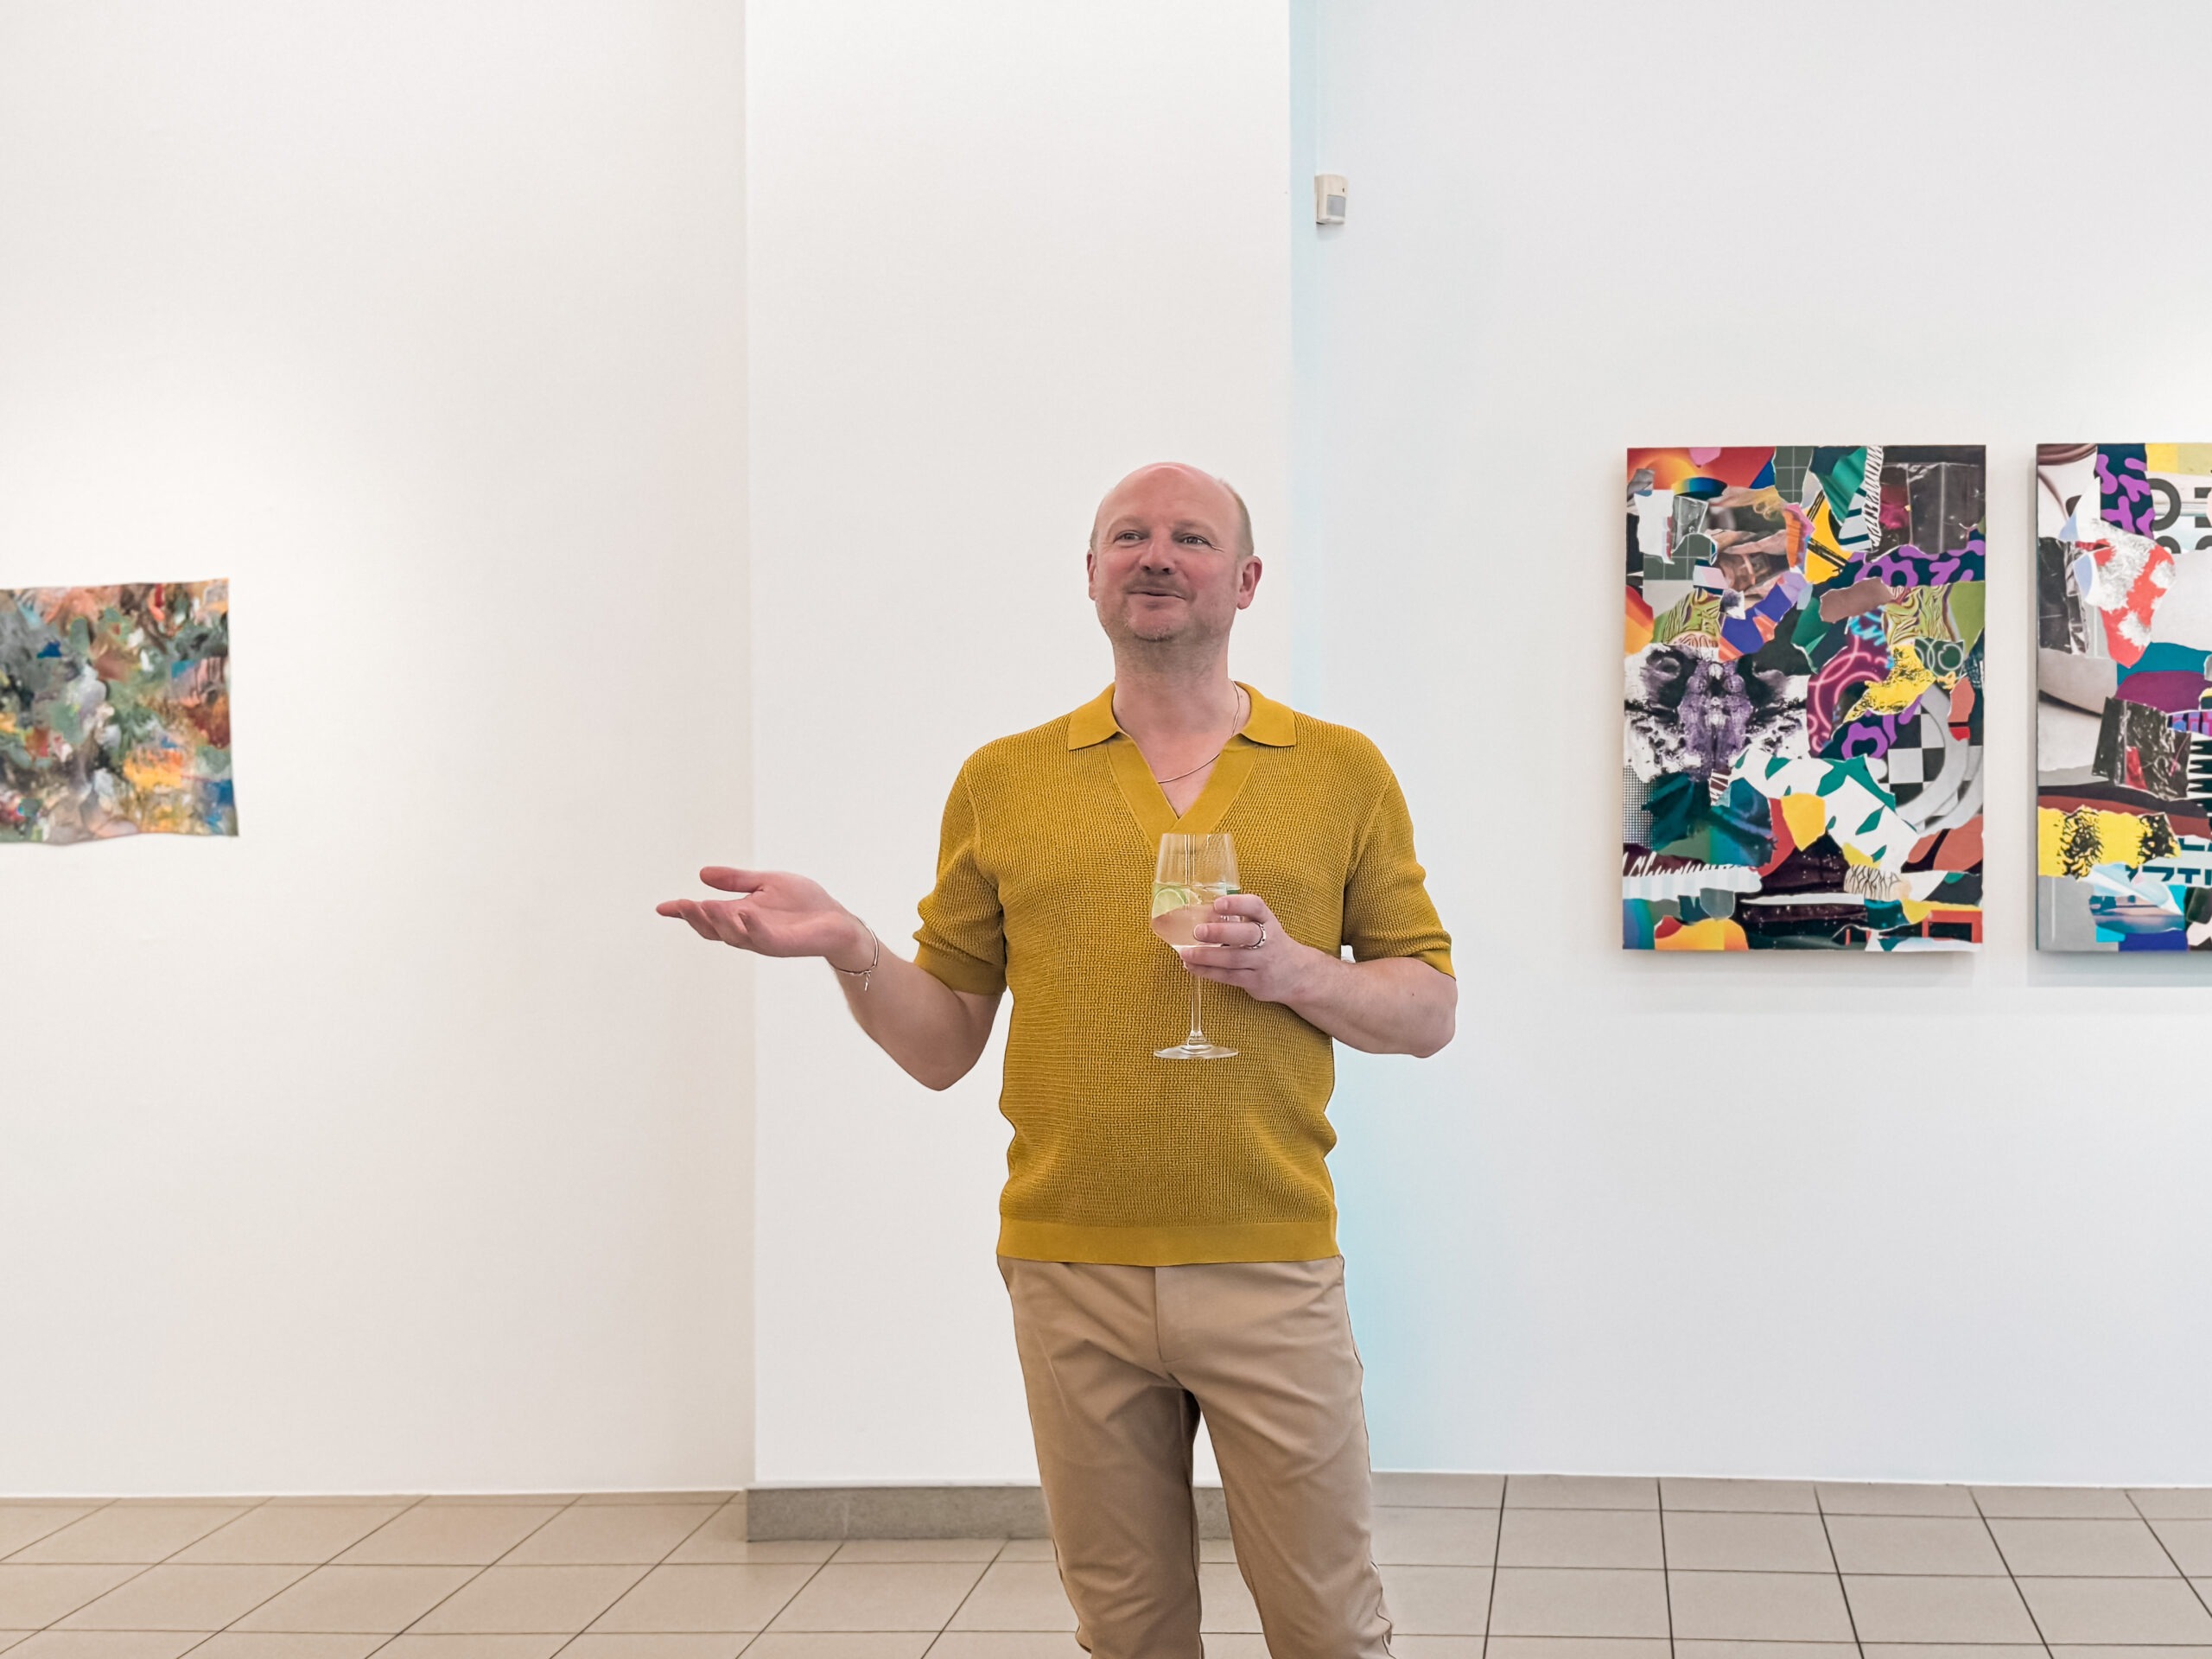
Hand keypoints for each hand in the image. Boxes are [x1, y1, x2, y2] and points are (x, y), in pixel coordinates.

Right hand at [655, 867, 872, 969]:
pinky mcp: (783, 944)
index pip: (706, 915)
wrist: (837, 920)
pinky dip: (752, 926)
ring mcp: (763, 940)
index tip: (662, 908)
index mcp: (739, 915)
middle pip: (713, 929)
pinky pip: (763, 937)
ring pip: (734, 935)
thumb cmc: (804, 903)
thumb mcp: (765, 883)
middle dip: (695, 918)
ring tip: (704, 906)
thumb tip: (702, 873)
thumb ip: (736, 880)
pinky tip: (744, 912)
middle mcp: (746, 931)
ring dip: (719, 922)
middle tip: (681, 905)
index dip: (683, 912)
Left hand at [1180, 892, 1318, 1004]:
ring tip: (1186, 952)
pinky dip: (1208, 972)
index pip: (1256, 907)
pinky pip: (1229, 977)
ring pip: (1234, 959)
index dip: (1237, 904)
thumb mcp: (1262, 927)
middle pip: (1246, 934)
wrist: (1298, 975)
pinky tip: (1192, 966)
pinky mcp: (1256, 981)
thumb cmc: (1271, 946)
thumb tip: (1201, 914)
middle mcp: (1269, 940)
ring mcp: (1263, 963)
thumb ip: (1238, 920)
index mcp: (1268, 921)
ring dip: (1206, 956)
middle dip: (1220, 932)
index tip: (1218, 904)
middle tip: (1197, 931)